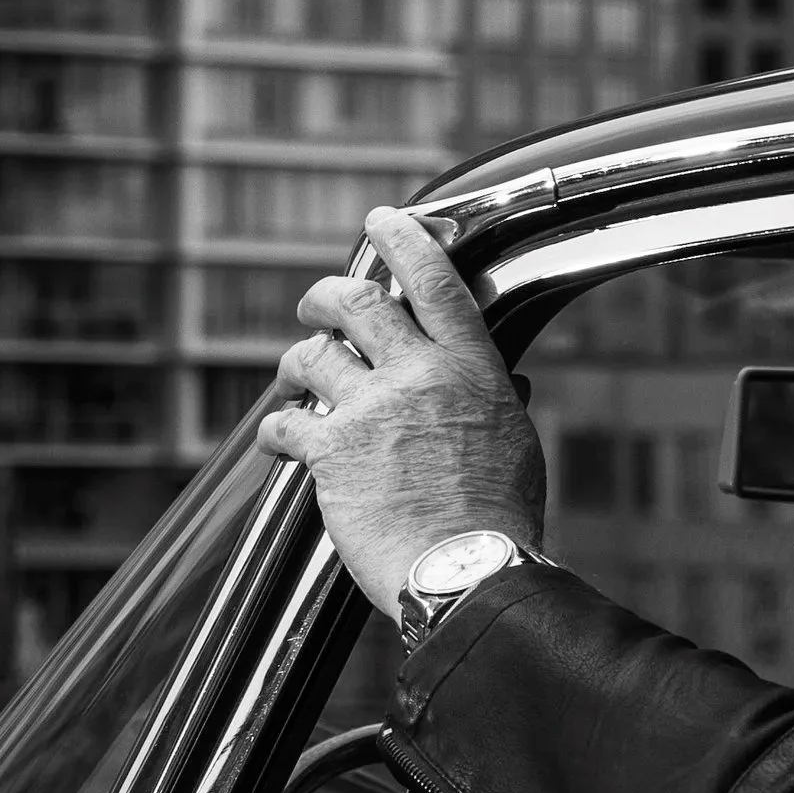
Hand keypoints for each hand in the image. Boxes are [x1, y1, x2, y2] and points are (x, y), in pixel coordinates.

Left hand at [257, 206, 545, 622]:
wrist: (465, 571)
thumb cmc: (498, 519)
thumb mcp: (517, 446)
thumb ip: (499, 403)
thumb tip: (507, 382)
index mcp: (470, 369)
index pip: (434, 281)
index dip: (404, 240)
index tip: (381, 221)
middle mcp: (417, 376)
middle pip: (356, 302)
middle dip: (325, 295)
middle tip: (316, 305)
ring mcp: (369, 410)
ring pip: (313, 355)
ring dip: (296, 361)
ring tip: (293, 378)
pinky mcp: (330, 453)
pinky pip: (286, 422)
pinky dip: (276, 429)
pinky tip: (278, 440)